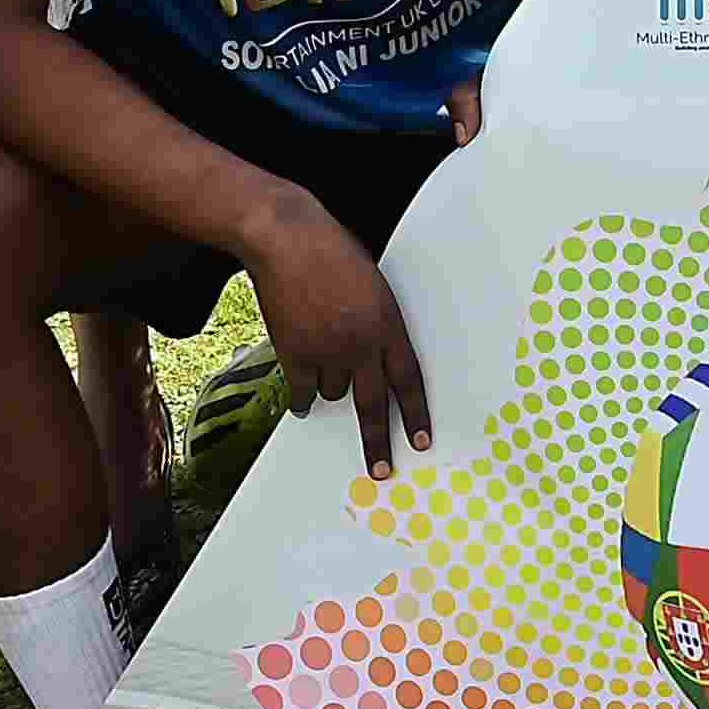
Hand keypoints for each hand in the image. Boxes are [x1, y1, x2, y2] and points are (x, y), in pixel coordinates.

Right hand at [245, 193, 430, 471]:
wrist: (288, 239)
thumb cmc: (332, 253)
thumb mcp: (372, 286)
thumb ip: (377, 323)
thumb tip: (374, 359)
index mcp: (389, 324)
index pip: (409, 380)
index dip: (415, 414)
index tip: (420, 441)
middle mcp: (362, 344)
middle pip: (374, 405)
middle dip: (378, 442)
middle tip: (382, 470)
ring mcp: (327, 351)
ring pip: (333, 393)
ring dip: (330, 385)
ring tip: (322, 357)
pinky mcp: (295, 353)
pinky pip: (302, 393)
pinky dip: (301, 399)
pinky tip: (300, 402)